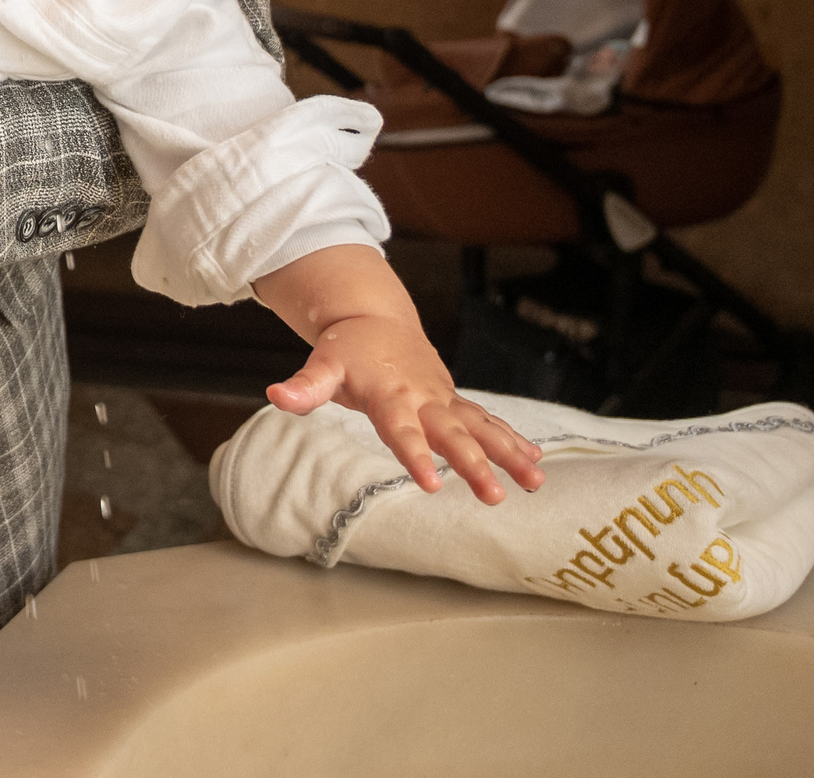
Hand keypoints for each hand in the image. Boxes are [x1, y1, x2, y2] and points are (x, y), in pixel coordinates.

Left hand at [268, 315, 545, 503]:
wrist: (375, 317)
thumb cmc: (348, 349)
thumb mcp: (322, 364)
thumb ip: (306, 386)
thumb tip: (277, 395)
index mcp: (391, 395)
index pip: (403, 432)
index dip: (415, 456)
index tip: (431, 485)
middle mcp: (424, 399)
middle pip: (452, 435)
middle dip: (476, 465)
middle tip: (496, 496)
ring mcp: (443, 399)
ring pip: (481, 427)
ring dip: (508, 453)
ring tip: (536, 481)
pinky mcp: (454, 401)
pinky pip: (486, 420)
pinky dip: (511, 438)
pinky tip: (536, 460)